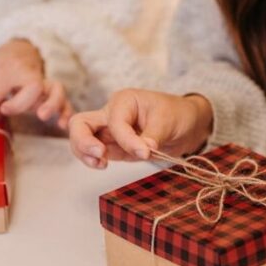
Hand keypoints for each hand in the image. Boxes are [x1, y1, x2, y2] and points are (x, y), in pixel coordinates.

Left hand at [0, 39, 72, 127]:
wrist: (24, 49)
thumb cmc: (3, 63)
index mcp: (10, 68)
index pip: (0, 87)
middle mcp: (31, 75)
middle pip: (33, 87)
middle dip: (20, 102)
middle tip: (5, 109)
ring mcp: (45, 85)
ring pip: (56, 91)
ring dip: (51, 104)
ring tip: (42, 117)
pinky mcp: (53, 93)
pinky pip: (65, 102)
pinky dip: (66, 113)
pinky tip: (63, 126)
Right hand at [69, 89, 212, 168]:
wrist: (186, 125)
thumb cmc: (176, 114)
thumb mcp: (168, 121)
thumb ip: (153, 135)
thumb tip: (142, 151)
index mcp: (124, 101)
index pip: (115, 122)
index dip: (127, 139)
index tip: (145, 152)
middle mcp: (110, 113)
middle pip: (80, 123)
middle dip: (83, 141)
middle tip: (100, 155)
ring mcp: (109, 131)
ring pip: (81, 139)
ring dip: (84, 153)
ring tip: (100, 164)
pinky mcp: (112, 146)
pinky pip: (93, 152)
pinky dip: (92, 160)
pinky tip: (102, 165)